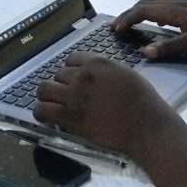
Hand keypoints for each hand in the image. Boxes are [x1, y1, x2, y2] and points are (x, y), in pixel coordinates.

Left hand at [34, 53, 177, 153]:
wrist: (146, 126)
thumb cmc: (142, 100)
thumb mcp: (124, 73)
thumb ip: (104, 71)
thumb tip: (90, 75)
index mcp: (97, 63)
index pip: (71, 60)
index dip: (71, 71)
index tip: (74, 81)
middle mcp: (82, 76)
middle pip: (57, 75)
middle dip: (61, 85)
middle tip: (67, 97)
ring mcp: (74, 96)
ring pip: (44, 90)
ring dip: (46, 96)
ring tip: (52, 104)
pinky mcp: (69, 117)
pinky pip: (42, 110)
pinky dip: (41, 112)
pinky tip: (47, 116)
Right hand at [112, 0, 186, 60]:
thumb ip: (169, 48)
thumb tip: (144, 52)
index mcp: (176, 11)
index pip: (144, 11)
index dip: (128, 19)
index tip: (115, 29)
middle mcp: (179, 2)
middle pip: (148, 2)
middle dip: (130, 12)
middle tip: (118, 24)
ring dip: (142, 7)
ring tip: (133, 18)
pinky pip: (167, 1)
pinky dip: (155, 7)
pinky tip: (160, 18)